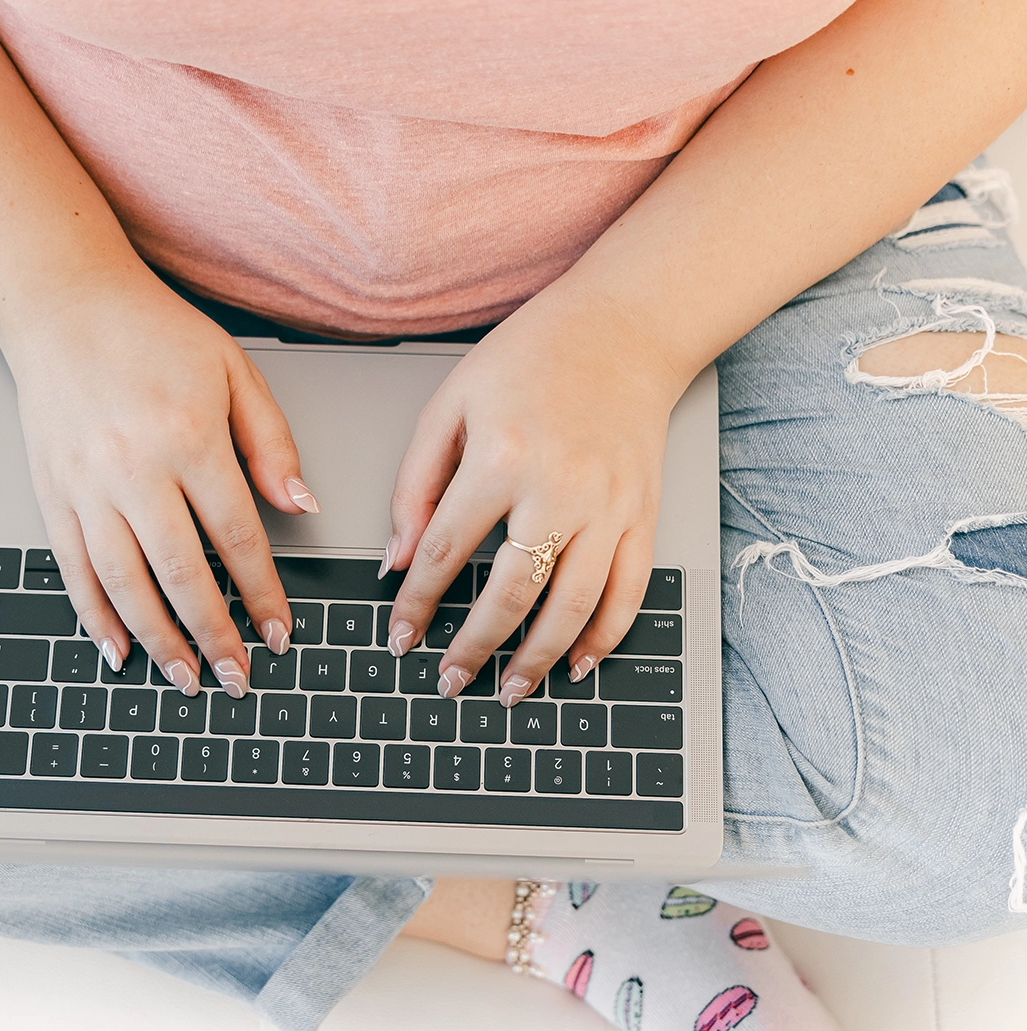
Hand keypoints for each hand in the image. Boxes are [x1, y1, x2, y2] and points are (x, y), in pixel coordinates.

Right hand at [0, 272, 313, 695]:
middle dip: (213, 635)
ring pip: (124, 583)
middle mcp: (132, 468)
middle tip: (236, 678)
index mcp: (188, 437)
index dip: (262, 593)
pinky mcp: (50, 493)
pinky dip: (95, 616)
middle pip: (180, 573)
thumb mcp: (233, 372)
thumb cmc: (151, 331)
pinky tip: (117, 650)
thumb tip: (300, 506)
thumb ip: (271, 443)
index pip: (236, 535)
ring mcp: (85, 485)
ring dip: (158, 641)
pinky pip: (72, 569)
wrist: (61, 301)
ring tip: (186, 678)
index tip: (278, 633)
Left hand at [385, 288, 686, 704]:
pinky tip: (578, 663)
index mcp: (500, 457)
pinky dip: (605, 637)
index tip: (401, 638)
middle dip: (474, 650)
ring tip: (510, 691)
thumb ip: (416, 484)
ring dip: (537, 660)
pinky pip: (628, 592)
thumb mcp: (450, 404)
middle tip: (450, 682)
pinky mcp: (644, 514)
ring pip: (572, 607)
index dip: (416, 605)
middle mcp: (558, 489)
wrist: (625, 327)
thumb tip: (397, 560)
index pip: (443, 553)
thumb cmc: (533, 357)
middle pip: (509, 594)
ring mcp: (609, 506)